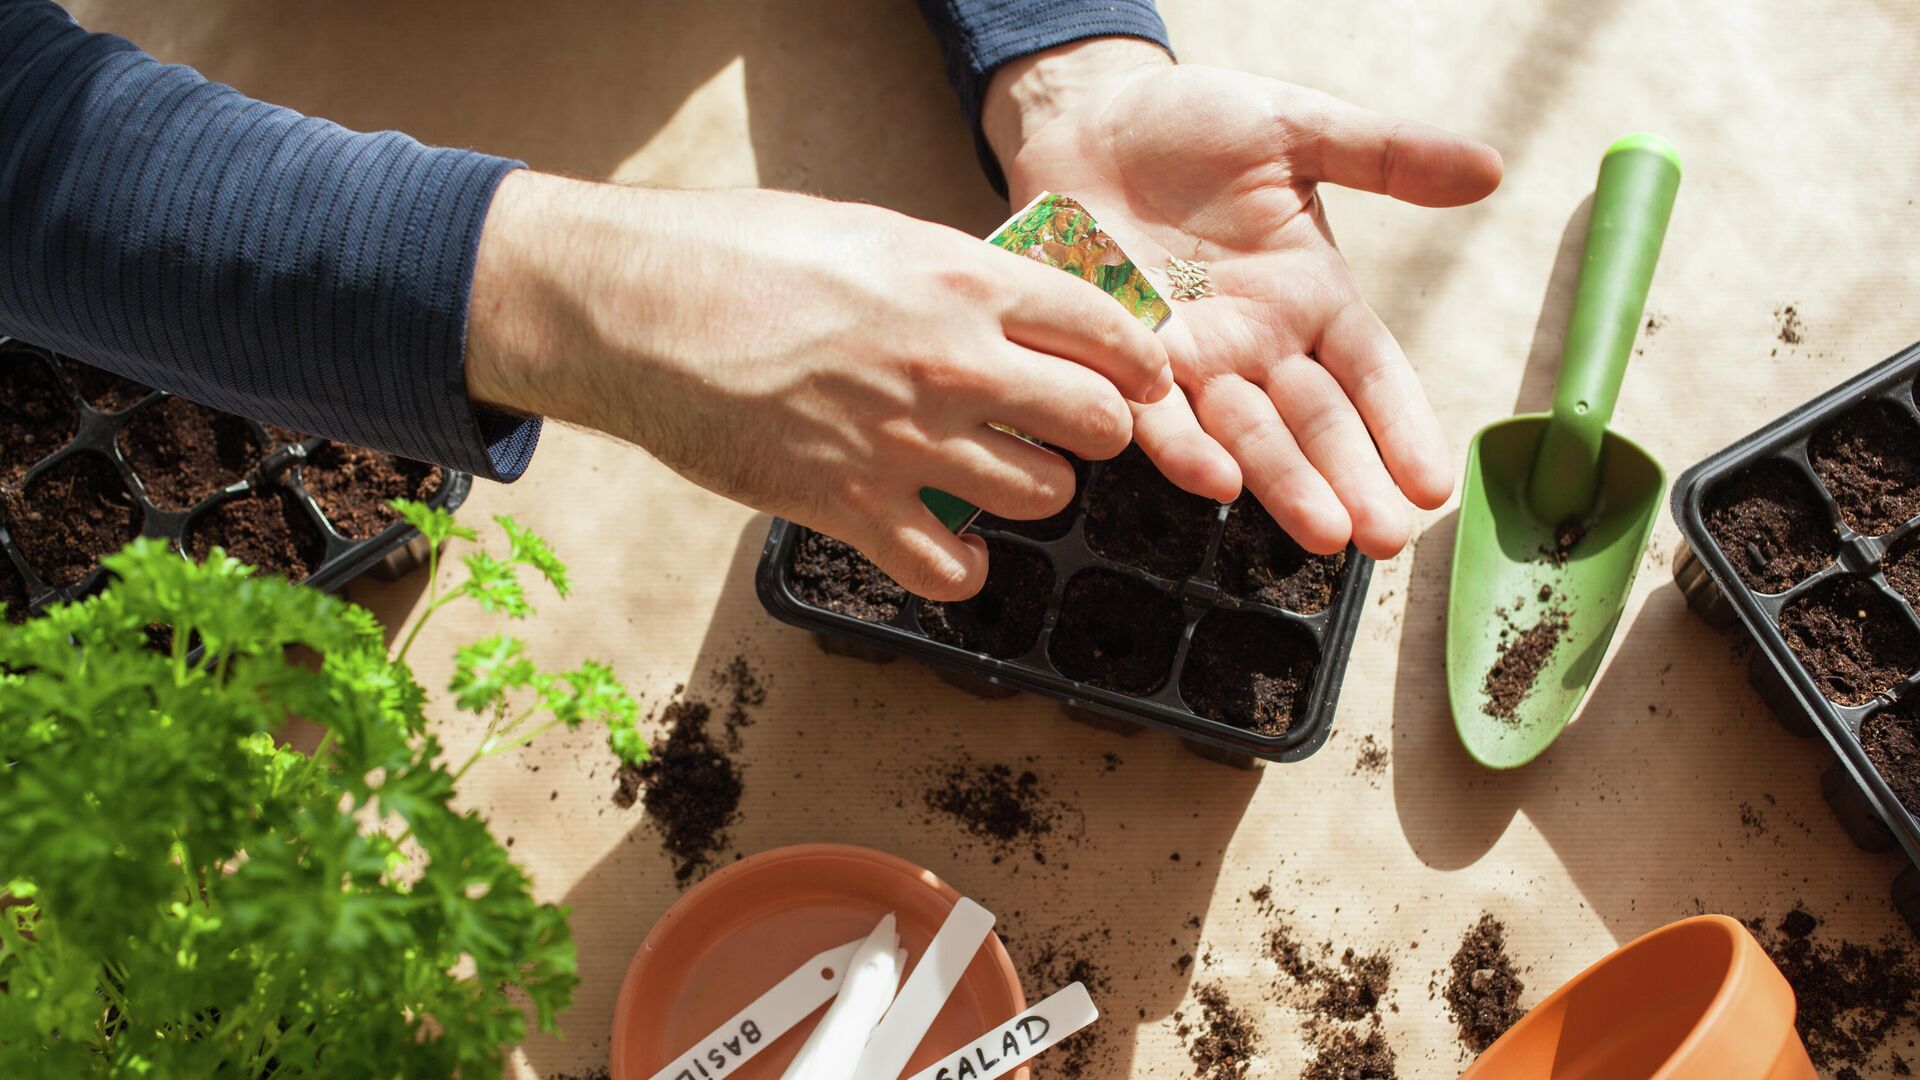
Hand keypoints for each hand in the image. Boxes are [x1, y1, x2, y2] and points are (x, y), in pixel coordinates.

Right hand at [464, 172, 1171, 598]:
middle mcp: (953, 363)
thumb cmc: (739, 253)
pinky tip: (942, 542)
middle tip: (1064, 429)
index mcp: (965, 281)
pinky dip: (959, 566)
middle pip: (1098, 424)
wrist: (635, 308)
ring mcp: (906, 441)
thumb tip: (1012, 306)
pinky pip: (952, 570)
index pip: (1108, 331)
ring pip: (1041, 497)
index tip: (1140, 380)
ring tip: (994, 476)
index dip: (1139, 363)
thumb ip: (953, 276)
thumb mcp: (870, 232)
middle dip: (1095, 431)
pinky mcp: (850, 506)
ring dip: (1029, 492)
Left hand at [984, 39, 1502, 556]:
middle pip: (1317, 423)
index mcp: (1312, 298)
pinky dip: (1183, 448)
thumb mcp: (1297, 128)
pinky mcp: (1121, 359)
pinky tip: (1215, 483)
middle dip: (1352, 481)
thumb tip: (1490, 167)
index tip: (1435, 484)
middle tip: (1386, 539)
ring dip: (1282, 485)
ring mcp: (1191, 360)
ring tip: (1323, 531)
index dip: (1403, 425)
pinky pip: (1155, 413)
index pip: (1371, 374)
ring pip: (1246, 434)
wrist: (1089, 120)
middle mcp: (1258, 344)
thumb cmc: (1193, 124)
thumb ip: (1385, 154)